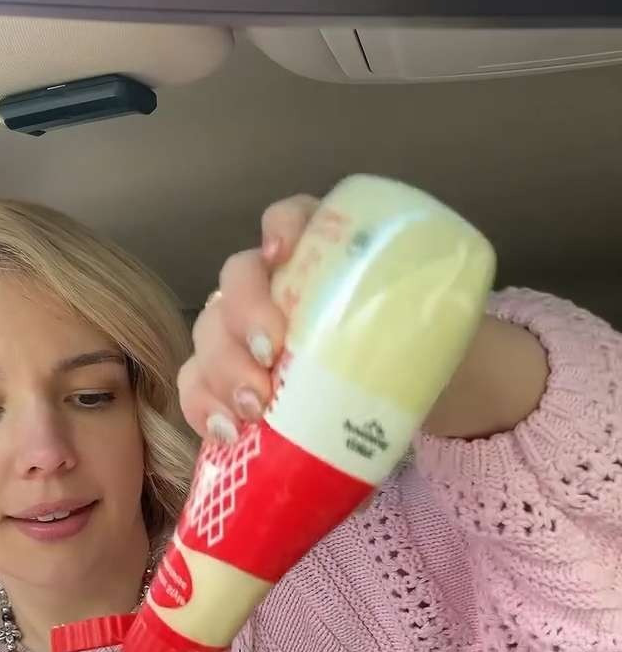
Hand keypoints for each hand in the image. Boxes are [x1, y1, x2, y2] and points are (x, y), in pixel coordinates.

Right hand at [178, 191, 549, 443]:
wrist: (414, 399)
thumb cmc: (423, 350)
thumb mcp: (439, 326)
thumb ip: (435, 323)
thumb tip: (453, 347)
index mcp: (326, 256)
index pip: (293, 218)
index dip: (281, 228)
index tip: (284, 254)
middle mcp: (277, 285)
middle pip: (239, 279)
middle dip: (244, 315)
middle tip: (269, 357)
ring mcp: (247, 332)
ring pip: (210, 333)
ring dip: (221, 368)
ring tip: (251, 410)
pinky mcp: (236, 381)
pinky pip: (199, 385)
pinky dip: (204, 407)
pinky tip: (227, 433)